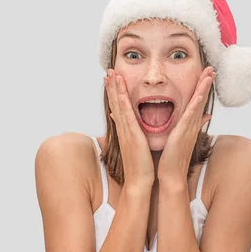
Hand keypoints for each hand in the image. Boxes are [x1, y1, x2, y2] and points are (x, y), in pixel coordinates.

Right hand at [105, 69, 154, 187]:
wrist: (139, 181)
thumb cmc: (141, 166)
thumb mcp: (137, 146)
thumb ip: (135, 135)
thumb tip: (135, 128)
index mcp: (126, 130)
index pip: (118, 107)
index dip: (114, 92)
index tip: (113, 78)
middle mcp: (123, 129)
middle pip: (115, 103)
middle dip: (112, 86)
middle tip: (109, 70)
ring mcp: (126, 132)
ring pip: (118, 106)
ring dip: (115, 90)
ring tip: (112, 74)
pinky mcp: (131, 136)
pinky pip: (125, 117)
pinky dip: (121, 104)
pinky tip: (120, 94)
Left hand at [157, 66, 214, 182]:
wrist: (171, 175)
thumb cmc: (172, 158)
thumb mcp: (180, 139)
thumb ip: (188, 126)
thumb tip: (201, 118)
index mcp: (189, 125)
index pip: (197, 102)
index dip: (202, 88)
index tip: (206, 74)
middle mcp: (192, 125)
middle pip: (201, 100)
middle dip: (206, 83)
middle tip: (211, 68)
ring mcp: (189, 129)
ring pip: (198, 104)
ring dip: (203, 89)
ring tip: (208, 74)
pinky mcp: (183, 134)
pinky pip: (190, 117)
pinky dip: (196, 106)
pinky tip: (199, 96)